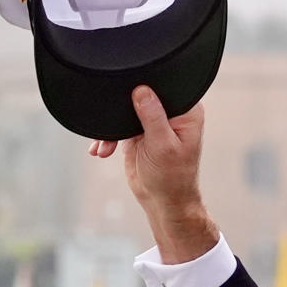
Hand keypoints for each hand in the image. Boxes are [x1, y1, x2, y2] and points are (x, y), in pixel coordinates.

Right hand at [90, 88, 217, 263]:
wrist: (162, 202)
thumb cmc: (172, 179)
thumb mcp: (162, 146)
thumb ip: (152, 117)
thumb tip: (141, 90)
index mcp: (186, 111)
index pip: (166, 86)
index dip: (146, 84)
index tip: (127, 88)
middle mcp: (171, 112)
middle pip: (142, 94)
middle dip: (121, 104)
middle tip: (108, 116)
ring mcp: (153, 121)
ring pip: (126, 110)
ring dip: (110, 125)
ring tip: (103, 146)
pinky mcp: (137, 132)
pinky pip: (118, 125)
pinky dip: (107, 137)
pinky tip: (100, 150)